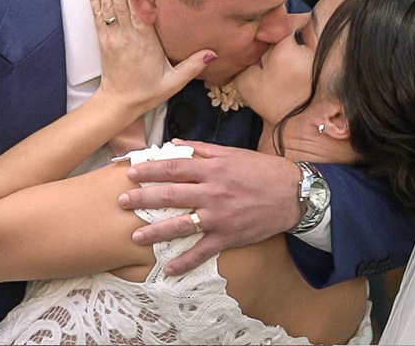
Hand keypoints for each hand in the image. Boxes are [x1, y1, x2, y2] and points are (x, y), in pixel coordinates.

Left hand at [87, 0, 213, 114]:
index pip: (138, 12)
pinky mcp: (103, 39)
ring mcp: (111, 37)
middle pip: (120, 3)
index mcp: (143, 43)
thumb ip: (192, 66)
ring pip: (107, 5)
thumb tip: (213, 53)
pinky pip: (98, 13)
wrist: (118, 103)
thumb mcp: (174, 82)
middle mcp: (125, 37)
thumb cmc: (147, 91)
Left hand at [117, 140, 303, 275]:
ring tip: (135, 236)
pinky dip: (185, 261)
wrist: (293, 194)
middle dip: (143, 198)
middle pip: (170, 195)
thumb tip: (176, 144)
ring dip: (156, 231)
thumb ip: (203, 149)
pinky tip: (169, 270)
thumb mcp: (233, 153)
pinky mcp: (228, 236)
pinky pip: (203, 251)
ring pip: (181, 224)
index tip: (131, 173)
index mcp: (212, 169)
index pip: (174, 167)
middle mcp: (212, 192)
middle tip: (121, 201)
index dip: (150, 170)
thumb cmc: (262, 170)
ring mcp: (219, 216)